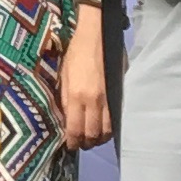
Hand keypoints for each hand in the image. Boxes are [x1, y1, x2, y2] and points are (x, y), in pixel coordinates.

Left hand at [59, 11, 111, 151]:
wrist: (96, 35)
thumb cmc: (75, 53)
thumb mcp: (62, 76)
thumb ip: (64, 99)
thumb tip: (65, 120)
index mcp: (76, 96)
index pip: (75, 129)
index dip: (73, 142)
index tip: (70, 146)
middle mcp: (94, 101)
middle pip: (93, 134)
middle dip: (86, 143)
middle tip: (81, 144)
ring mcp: (108, 98)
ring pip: (107, 130)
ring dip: (99, 138)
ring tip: (92, 138)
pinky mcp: (118, 94)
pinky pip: (115, 119)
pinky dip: (109, 128)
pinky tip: (103, 127)